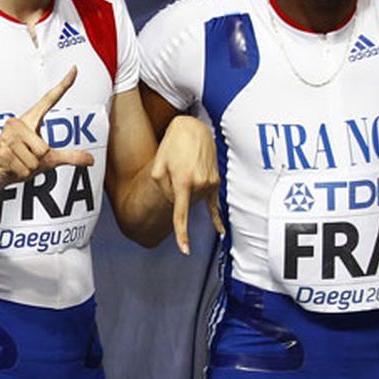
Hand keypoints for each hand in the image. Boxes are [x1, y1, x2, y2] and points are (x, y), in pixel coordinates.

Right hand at [0, 67, 93, 194]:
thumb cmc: (14, 163)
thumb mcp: (46, 161)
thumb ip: (68, 157)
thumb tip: (90, 159)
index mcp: (29, 121)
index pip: (49, 100)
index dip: (63, 85)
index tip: (74, 69)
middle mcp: (18, 123)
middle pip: (44, 149)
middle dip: (37, 163)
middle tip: (23, 160)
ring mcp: (8, 135)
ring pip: (35, 160)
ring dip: (27, 169)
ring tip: (16, 163)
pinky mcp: (2, 149)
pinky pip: (25, 167)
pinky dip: (19, 174)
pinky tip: (9, 167)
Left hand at [150, 114, 221, 254]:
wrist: (192, 129)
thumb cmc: (172, 145)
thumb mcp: (158, 166)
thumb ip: (163, 189)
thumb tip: (175, 202)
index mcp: (183, 181)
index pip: (182, 214)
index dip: (182, 233)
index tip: (185, 249)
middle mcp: (200, 184)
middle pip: (183, 202)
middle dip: (174, 192)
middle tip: (173, 169)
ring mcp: (210, 183)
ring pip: (194, 199)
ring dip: (186, 190)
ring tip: (184, 167)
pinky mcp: (216, 181)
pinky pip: (215, 203)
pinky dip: (216, 216)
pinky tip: (220, 230)